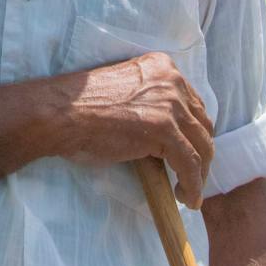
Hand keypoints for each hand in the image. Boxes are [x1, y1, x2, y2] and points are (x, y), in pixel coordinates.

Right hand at [49, 51, 214, 207]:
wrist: (63, 112)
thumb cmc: (83, 107)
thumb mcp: (127, 93)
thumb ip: (152, 103)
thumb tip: (170, 137)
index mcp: (162, 67)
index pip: (193, 104)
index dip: (194, 132)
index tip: (189, 152)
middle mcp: (172, 80)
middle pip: (202, 123)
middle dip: (201, 152)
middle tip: (190, 175)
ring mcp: (170, 103)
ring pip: (201, 145)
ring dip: (199, 173)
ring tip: (189, 192)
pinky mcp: (165, 129)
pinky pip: (189, 163)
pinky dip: (192, 184)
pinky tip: (187, 198)